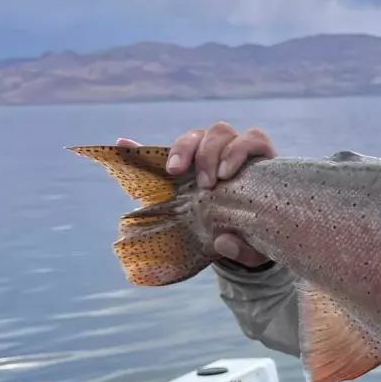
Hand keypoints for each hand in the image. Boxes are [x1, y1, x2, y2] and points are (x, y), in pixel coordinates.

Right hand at [116, 122, 275, 267]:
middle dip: (208, 154)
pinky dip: (141, 150)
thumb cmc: (256, 238)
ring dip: (183, 149)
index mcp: (257, 166)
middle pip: (220, 132)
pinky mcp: (184, 169)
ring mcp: (207, 158)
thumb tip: (223, 241)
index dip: (239, 150)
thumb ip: (245, 249)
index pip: (253, 140)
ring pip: (196, 136)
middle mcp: (232, 154)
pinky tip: (122, 146)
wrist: (242, 240)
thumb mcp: (256, 248)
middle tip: (204, 184)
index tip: (226, 175)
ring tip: (174, 172)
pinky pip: (158, 153)